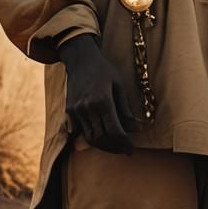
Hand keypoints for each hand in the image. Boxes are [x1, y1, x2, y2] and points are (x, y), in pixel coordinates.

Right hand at [58, 34, 138, 153]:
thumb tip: (137, 128)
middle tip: (125, 149)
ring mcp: (77, 110)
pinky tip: (102, 137)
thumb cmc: (104, 70)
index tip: (131, 149)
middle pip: (102, 138)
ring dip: (104, 145)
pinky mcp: (70, 111)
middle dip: (115, 147)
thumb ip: (125, 108)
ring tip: (115, 146)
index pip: (114, 131)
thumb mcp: (119, 85)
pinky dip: (93, 137)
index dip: (124, 143)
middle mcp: (88, 107)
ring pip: (90, 137)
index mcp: (103, 100)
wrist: (81, 59)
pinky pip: (81, 131)